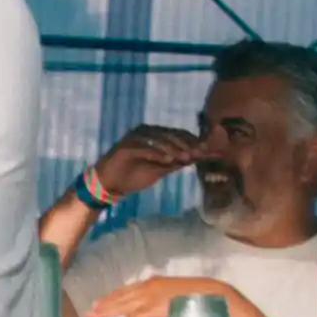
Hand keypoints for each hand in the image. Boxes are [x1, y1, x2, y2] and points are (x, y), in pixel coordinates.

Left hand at [74, 273, 240, 316]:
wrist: (215, 298)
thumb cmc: (200, 299)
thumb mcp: (176, 300)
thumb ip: (162, 306)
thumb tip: (152, 315)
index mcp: (156, 283)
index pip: (130, 290)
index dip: (114, 297)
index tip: (101, 302)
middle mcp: (151, 287)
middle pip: (122, 296)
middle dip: (105, 304)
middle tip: (89, 311)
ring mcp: (153, 297)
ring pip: (125, 305)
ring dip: (109, 312)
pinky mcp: (157, 308)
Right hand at [75, 122, 205, 207]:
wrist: (109, 184)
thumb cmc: (134, 176)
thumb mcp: (160, 170)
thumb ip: (177, 163)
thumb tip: (197, 159)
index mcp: (155, 136)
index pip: (177, 134)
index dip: (193, 142)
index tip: (207, 151)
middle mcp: (145, 132)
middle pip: (170, 134)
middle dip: (186, 143)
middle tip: (199, 153)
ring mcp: (135, 137)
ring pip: (159, 138)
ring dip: (174, 147)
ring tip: (186, 157)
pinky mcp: (125, 146)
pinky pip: (144, 147)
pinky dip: (157, 152)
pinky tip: (168, 160)